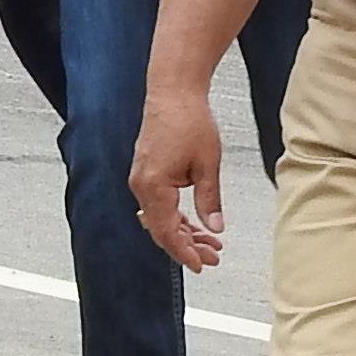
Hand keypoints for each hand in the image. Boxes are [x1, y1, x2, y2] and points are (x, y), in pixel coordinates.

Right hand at [129, 81, 227, 269]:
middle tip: (212, 257)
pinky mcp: (146, 173)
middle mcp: (141, 185)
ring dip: (183, 233)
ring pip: (160, 219)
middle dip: (187, 246)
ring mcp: (141, 179)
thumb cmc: (189, 119)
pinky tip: (194, 224)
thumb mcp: (207, 164)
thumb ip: (209, 199)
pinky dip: (176, 217)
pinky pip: (158, 205)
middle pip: (161, 229)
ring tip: (209, 243)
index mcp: (153, 185)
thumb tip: (215, 227)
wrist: (174, 91)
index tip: (202, 264)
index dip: (185, 252)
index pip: (167, 231)